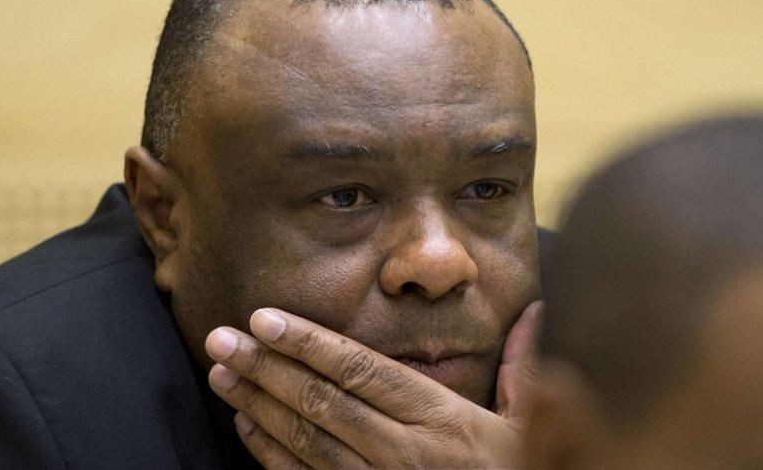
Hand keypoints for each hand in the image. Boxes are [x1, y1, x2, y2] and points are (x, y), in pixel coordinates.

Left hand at [205, 301, 542, 467]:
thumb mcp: (533, 424)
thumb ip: (526, 365)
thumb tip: (539, 309)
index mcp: (442, 418)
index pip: (362, 370)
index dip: (309, 343)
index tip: (266, 318)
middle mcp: (404, 452)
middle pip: (322, 401)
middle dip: (266, 366)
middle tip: (222, 337)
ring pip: (306, 440)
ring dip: (258, 404)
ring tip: (223, 372)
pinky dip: (270, 453)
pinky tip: (246, 424)